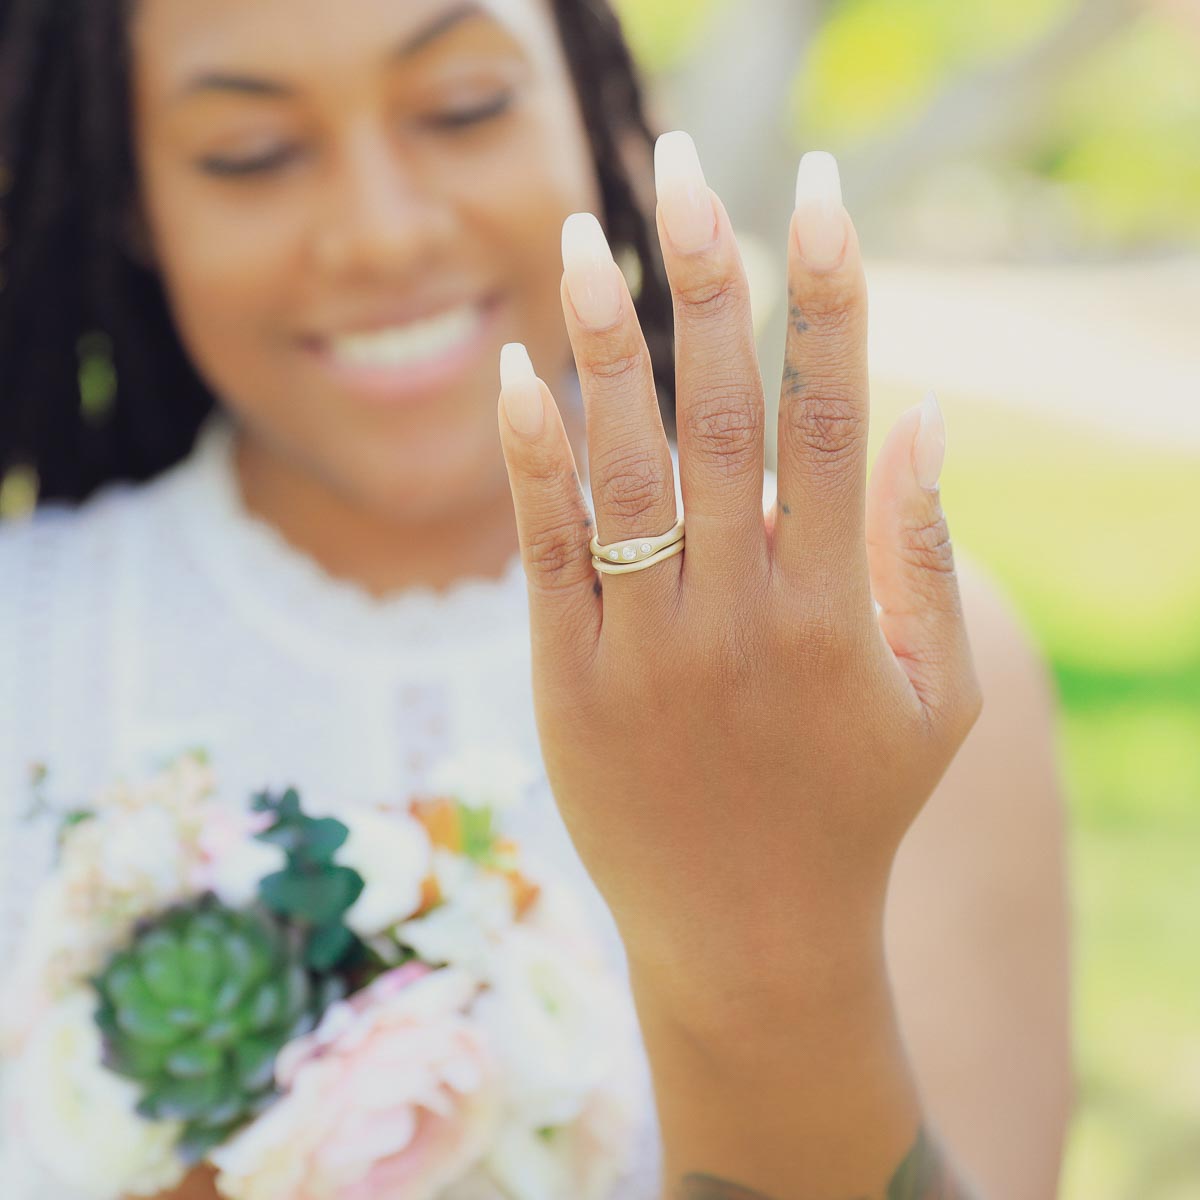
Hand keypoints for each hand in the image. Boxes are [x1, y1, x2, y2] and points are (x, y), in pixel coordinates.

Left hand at [496, 134, 980, 1017]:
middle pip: (720, 416)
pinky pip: (546, 551)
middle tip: (685, 161)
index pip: (835, 417)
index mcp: (842, 609)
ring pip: (622, 470)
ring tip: (584, 235)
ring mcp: (647, 649)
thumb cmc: (853, 809)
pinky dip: (530, 457)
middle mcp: (742, 615)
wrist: (748, 938)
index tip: (817, 188)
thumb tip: (922, 410)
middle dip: (707, 277)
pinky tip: (515, 369)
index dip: (828, 294)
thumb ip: (925, 556)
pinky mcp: (569, 679)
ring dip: (603, 345)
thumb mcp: (936, 697)